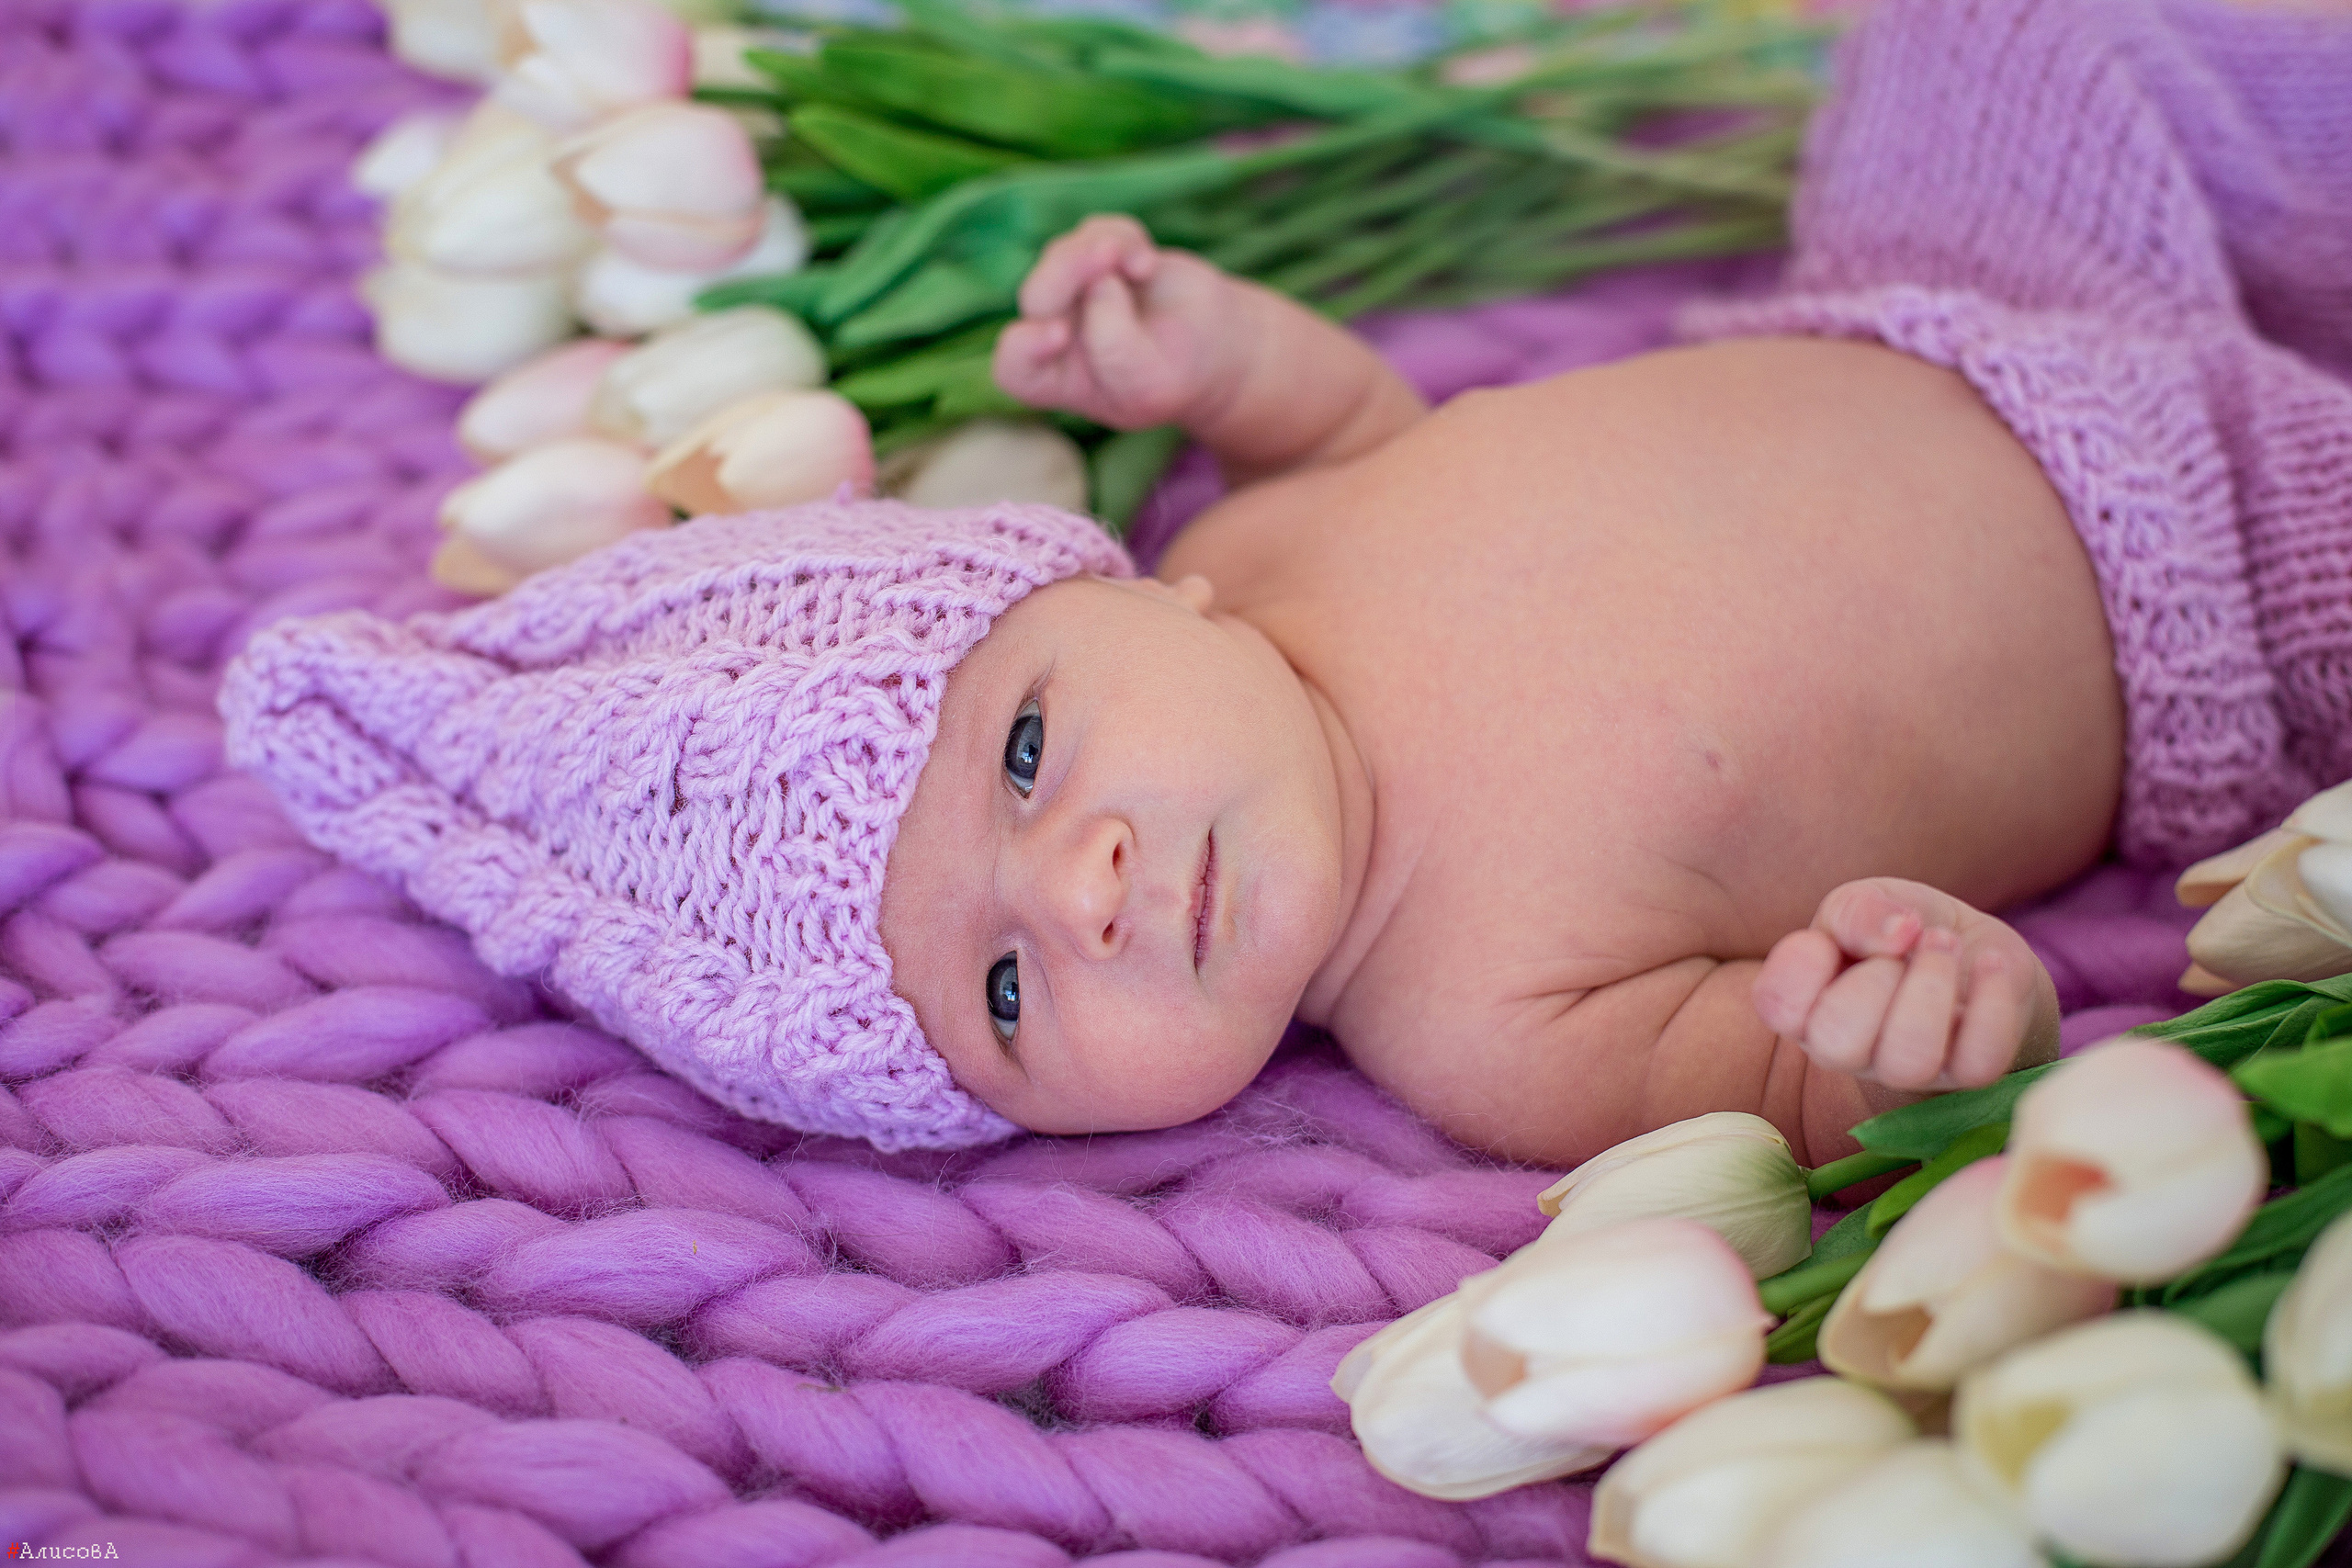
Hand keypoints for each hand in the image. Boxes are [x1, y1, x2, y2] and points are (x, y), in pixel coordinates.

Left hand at [992, 214, 1242, 431]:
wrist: (1214, 346)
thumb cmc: (1176, 377)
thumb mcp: (1150, 381)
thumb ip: (1116, 346)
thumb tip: (1098, 284)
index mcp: (1055, 380)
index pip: (1014, 366)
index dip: (1026, 346)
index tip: (1061, 334)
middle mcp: (1053, 334)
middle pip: (1036, 297)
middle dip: (1068, 272)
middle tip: (1108, 256)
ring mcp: (1072, 293)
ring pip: (1062, 254)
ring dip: (1099, 250)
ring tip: (1142, 265)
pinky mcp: (1096, 257)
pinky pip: (1093, 231)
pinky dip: (1123, 237)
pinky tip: (1146, 264)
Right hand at [1751, 877, 2059, 1091]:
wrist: (1972, 951)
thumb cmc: (1900, 930)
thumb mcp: (1866, 899)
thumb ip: (1856, 910)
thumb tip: (1898, 932)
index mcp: (1807, 1009)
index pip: (1777, 1008)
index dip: (1802, 964)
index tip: (1829, 938)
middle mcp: (1849, 1052)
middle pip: (1838, 1042)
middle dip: (1875, 977)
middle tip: (1903, 942)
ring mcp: (1909, 1070)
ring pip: (1909, 1059)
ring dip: (1932, 984)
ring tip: (1943, 942)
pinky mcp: (1969, 1071)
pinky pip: (1980, 1059)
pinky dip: (1991, 1000)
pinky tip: (1989, 965)